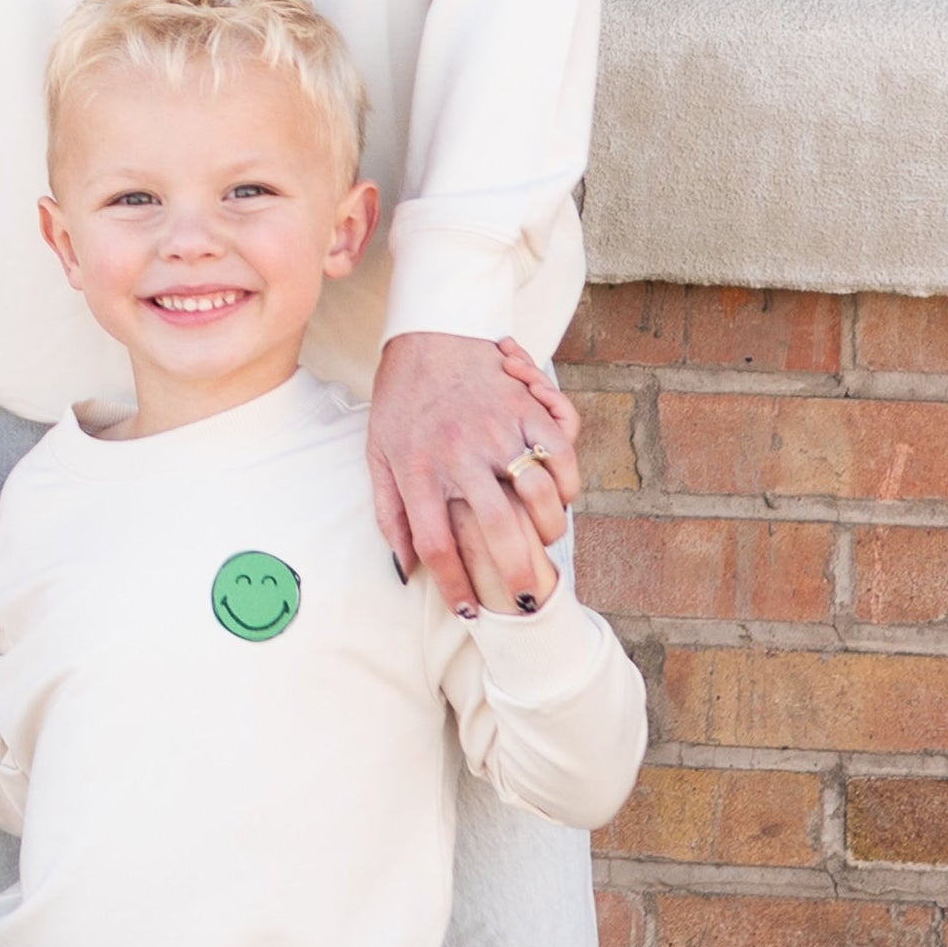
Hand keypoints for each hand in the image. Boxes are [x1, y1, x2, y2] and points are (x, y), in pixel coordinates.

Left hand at [369, 329, 571, 616]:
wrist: (427, 332)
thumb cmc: (400, 400)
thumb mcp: (379, 455)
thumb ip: (390, 514)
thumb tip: (405, 569)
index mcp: (417, 471)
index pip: (437, 546)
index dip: (456, 588)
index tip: (470, 614)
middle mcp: (458, 454)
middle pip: (495, 531)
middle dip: (516, 574)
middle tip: (526, 598)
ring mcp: (496, 429)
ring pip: (538, 495)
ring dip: (548, 529)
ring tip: (544, 542)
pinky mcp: (525, 407)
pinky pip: (561, 453)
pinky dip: (568, 482)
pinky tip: (560, 496)